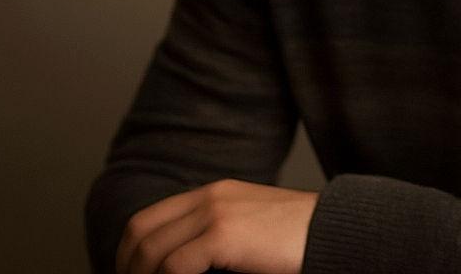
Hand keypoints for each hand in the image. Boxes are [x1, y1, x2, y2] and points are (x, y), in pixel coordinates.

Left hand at [116, 179, 318, 273]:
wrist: (333, 229)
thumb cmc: (295, 239)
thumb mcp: (248, 227)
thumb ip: (214, 234)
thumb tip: (179, 265)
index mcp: (213, 193)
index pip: (148, 220)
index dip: (130, 254)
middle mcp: (210, 197)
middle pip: (140, 233)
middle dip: (128, 268)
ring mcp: (215, 213)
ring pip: (151, 252)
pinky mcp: (224, 235)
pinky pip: (174, 267)